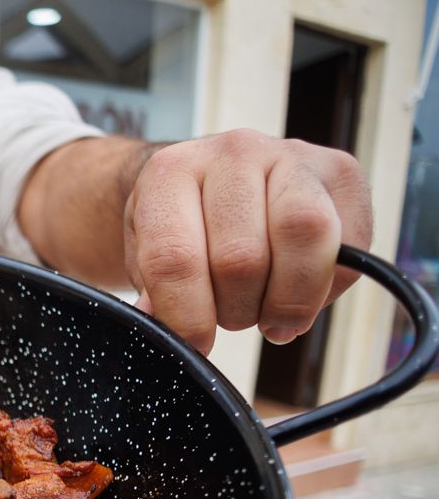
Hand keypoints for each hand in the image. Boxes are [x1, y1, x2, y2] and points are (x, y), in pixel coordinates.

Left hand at [123, 129, 371, 354]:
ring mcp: (291, 155)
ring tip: (269, 314)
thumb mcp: (147, 255)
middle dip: (237, 309)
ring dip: (287, 298)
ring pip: (304, 236)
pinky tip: (301, 293)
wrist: (212, 179)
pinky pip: (351, 244)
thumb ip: (155, 293)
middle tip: (233, 317)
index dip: (187, 316)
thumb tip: (168, 334)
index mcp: (171, 174)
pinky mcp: (341, 170)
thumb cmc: (180, 226)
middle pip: (242, 257)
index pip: (175, 257)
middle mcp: (232, 153)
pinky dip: (327, 288)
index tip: (196, 346)